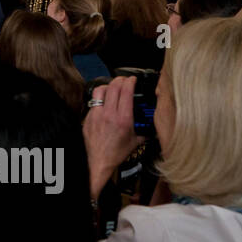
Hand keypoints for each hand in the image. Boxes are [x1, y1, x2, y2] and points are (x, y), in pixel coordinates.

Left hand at [82, 77, 142, 199]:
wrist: (99, 161)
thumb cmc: (117, 153)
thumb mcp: (136, 142)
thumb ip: (146, 131)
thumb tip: (154, 125)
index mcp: (123, 119)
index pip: (126, 92)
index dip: (130, 81)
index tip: (133, 79)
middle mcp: (109, 114)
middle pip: (113, 87)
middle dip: (120, 80)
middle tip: (124, 80)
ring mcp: (96, 115)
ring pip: (100, 91)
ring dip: (108, 86)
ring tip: (113, 87)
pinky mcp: (88, 117)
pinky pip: (93, 102)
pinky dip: (100, 98)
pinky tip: (104, 101)